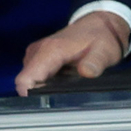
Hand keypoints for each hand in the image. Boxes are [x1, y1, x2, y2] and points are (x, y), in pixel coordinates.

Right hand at [15, 13, 129, 94]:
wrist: (100, 24)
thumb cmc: (102, 37)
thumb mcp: (105, 51)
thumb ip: (95, 62)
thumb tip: (86, 73)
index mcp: (50, 50)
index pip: (25, 79)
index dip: (30, 96)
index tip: (46, 105)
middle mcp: (37, 52)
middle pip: (27, 82)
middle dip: (41, 94)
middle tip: (64, 100)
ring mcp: (37, 54)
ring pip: (31, 79)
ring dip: (45, 88)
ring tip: (67, 91)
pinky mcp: (40, 57)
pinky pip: (37, 75)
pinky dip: (48, 82)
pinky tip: (65, 84)